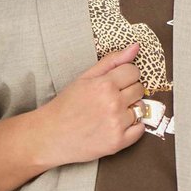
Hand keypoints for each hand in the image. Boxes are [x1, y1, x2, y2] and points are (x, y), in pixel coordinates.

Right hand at [39, 42, 146, 166]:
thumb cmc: (65, 106)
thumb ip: (111, 61)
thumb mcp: (84, 78)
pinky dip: (133, 127)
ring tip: (110, 113)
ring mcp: (117, 124)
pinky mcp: (118, 142)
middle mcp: (113, 104)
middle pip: (139, 89)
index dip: (125, 76)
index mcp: (104, 85)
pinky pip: (141, 129)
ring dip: (130, 109)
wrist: (49, 136)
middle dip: (128, 91)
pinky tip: (117, 125)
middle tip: (111, 99)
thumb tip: (135, 47)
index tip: (116, 82)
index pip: (133, 71)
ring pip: (141, 109)